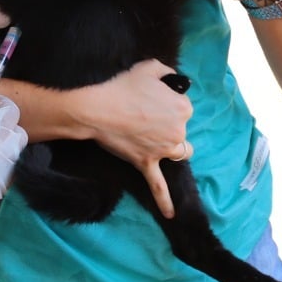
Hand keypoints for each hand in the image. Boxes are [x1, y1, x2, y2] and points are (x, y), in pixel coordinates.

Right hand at [75, 59, 192, 218]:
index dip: (168, 103)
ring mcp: (163, 150)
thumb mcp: (150, 67)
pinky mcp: (146, 164)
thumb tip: (174, 80)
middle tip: (145, 115)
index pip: (184, 107)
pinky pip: (158, 186)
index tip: (151, 99)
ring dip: (172, 149)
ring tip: (158, 143)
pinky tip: (171, 214)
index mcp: (183, 107)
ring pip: (179, 153)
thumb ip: (168, 71)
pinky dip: (165, 202)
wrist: (97, 107)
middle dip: (168, 124)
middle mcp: (179, 131)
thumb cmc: (122, 85)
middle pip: (182, 130)